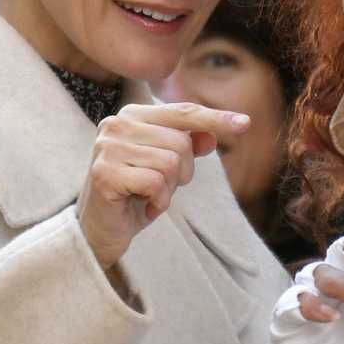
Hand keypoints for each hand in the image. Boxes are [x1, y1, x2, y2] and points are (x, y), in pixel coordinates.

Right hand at [79, 101, 246, 269]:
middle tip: (158, 188)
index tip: (246, 124)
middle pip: (181, 142)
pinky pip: (156, 183)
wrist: (98, 231)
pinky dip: (158, 202)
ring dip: (168, 189)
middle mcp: (116, 124)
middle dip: (182, 172)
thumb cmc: (134, 195)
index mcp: (132, 115)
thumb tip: (212, 136)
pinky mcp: (105, 173)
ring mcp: (108, 147)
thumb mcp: (166, 169)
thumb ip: (186, 147)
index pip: (183, 112)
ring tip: (147, 196)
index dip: (215, 118)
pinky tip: (142, 206)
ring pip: (171, 163)